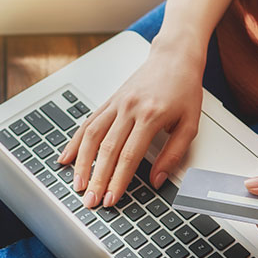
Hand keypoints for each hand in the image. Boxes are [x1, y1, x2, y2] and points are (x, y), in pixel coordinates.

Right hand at [58, 42, 203, 208]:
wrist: (174, 57)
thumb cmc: (184, 89)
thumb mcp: (190, 124)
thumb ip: (174, 154)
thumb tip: (157, 179)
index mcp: (151, 116)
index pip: (130, 155)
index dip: (118, 180)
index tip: (111, 198)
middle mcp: (129, 109)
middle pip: (107, 150)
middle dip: (97, 179)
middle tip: (90, 201)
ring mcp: (116, 104)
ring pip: (92, 136)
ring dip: (82, 163)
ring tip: (77, 184)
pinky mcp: (109, 101)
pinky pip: (88, 123)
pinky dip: (75, 142)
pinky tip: (67, 157)